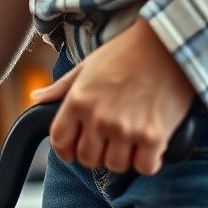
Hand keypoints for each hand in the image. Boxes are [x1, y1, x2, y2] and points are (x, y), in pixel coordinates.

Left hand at [33, 18, 194, 174]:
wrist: (172, 40)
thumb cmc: (128, 52)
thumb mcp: (88, 65)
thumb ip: (62, 88)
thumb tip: (36, 98)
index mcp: (78, 101)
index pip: (60, 143)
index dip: (67, 150)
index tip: (77, 148)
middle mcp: (98, 118)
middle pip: (87, 159)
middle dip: (97, 154)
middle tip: (110, 141)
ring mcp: (125, 129)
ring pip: (115, 166)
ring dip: (123, 158)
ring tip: (132, 140)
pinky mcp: (153, 136)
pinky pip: (144, 167)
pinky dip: (148, 161)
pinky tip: (152, 146)